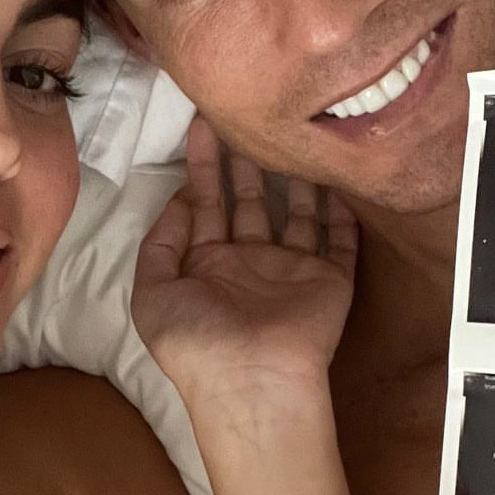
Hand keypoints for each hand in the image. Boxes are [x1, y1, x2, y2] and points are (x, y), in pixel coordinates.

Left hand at [131, 116, 357, 398]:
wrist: (252, 381)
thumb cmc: (195, 341)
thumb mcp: (152, 291)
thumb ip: (161, 240)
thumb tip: (181, 195)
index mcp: (207, 264)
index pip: (205, 202)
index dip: (202, 164)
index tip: (201, 121)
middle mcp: (249, 262)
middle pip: (248, 199)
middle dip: (243, 159)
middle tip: (241, 114)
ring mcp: (291, 270)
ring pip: (294, 211)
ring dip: (291, 175)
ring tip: (286, 133)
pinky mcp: (329, 280)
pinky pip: (339, 240)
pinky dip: (342, 211)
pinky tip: (337, 175)